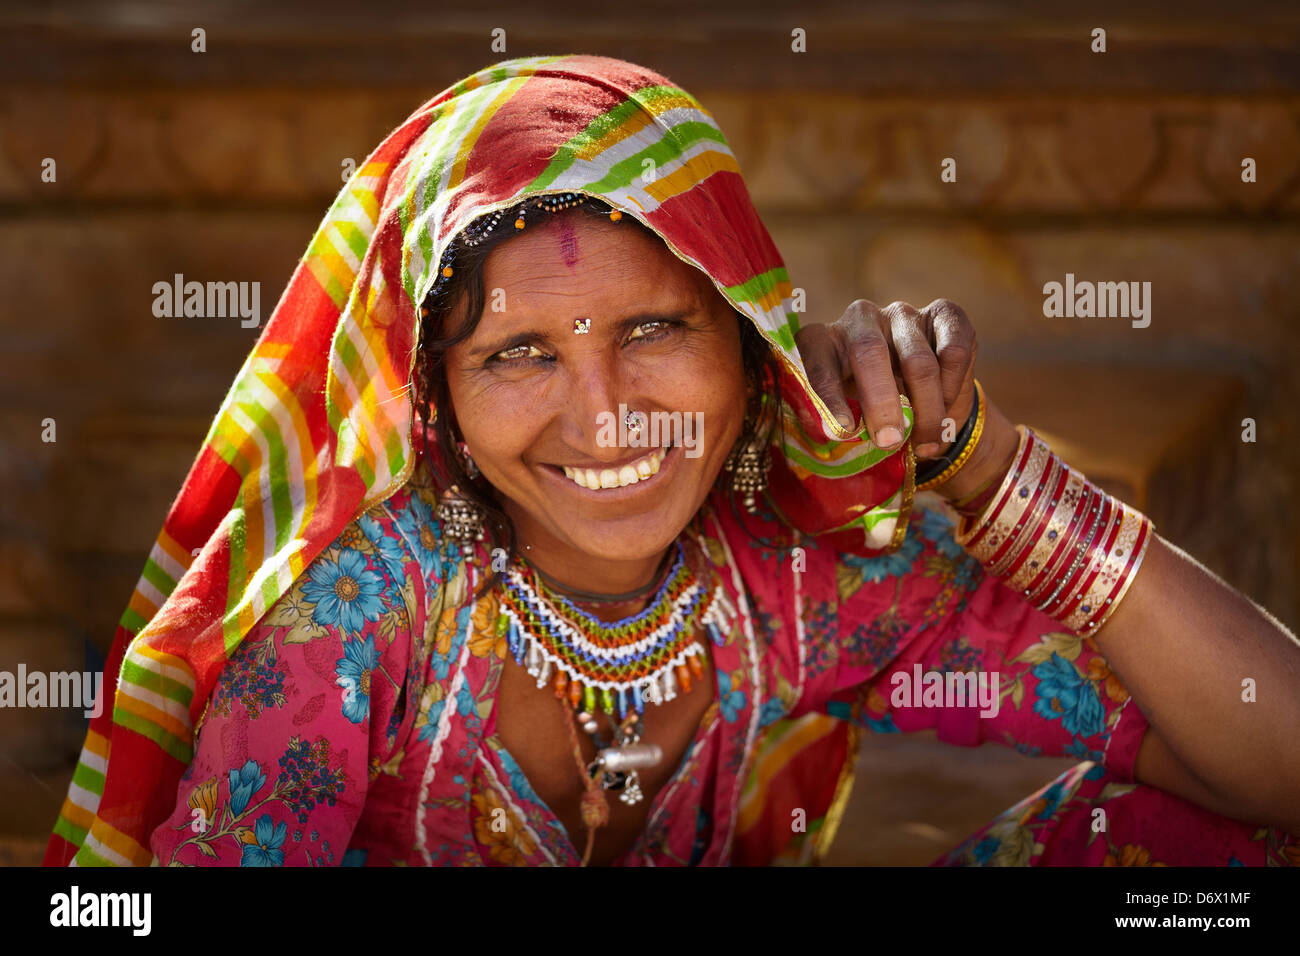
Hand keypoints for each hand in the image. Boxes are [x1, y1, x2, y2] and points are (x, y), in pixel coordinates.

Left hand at [796, 298, 976, 456]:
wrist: (920, 392)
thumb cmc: (870, 407)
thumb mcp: (848, 413)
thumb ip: (842, 421)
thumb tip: (841, 436)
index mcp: (824, 340)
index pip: (818, 359)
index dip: (828, 394)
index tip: (845, 430)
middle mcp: (861, 318)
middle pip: (868, 351)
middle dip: (881, 403)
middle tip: (890, 440)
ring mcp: (903, 314)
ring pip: (918, 362)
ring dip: (926, 411)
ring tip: (926, 444)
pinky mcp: (944, 314)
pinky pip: (953, 353)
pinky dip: (952, 390)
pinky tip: (946, 409)